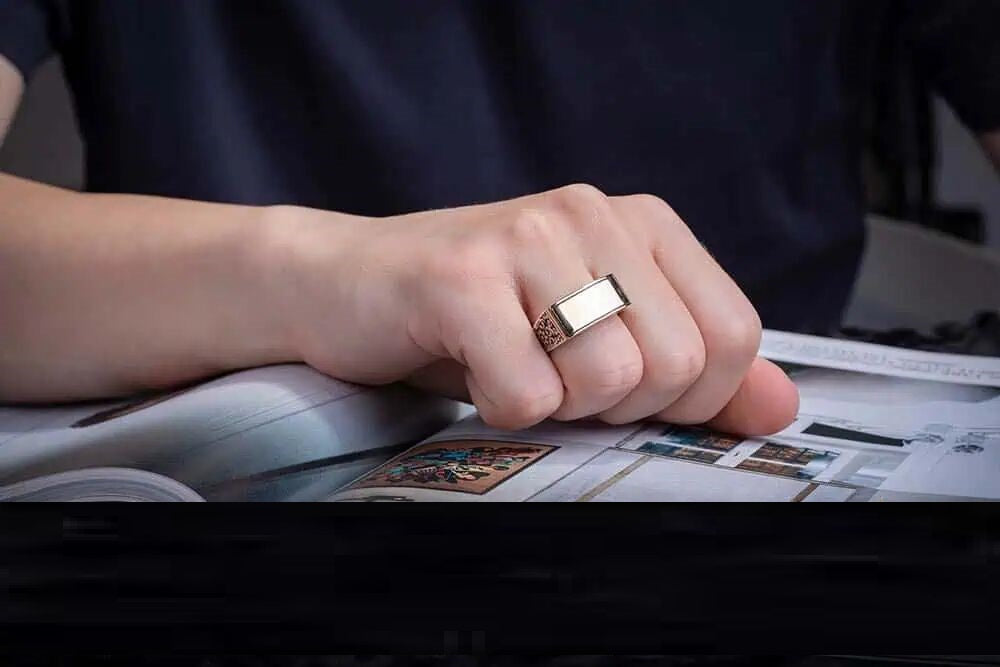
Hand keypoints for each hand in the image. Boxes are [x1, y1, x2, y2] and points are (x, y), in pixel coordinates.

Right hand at [266, 185, 797, 433]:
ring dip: (557, 406)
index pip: (734, 336)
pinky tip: (471, 367)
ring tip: (513, 365)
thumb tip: (779, 409)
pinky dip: (500, 409)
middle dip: (616, 406)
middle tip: (554, 376)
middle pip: (675, 365)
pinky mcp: (461, 277)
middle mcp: (592, 214)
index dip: (688, 395)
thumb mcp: (596, 333)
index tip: (623, 388)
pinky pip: (526, 394)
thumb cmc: (476, 315)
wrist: (346, 285)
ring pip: (607, 382)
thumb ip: (692, 368)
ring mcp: (526, 237)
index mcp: (642, 223)